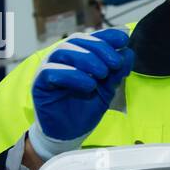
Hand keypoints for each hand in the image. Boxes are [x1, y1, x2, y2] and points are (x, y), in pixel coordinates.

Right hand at [29, 28, 134, 159]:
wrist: (70, 133)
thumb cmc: (85, 108)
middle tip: (116, 63)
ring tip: (103, 74)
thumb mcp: (107, 89)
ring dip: (87, 59)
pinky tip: (89, 85)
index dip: (107, 35)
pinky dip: (73, 76)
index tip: (124, 39)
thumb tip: (129, 52)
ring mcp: (49, 68)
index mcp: (78, 55)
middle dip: (100, 48)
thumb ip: (117, 72)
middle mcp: (62, 58)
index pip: (91, 38)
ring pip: (63, 51)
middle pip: (77, 40)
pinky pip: (52, 71)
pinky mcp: (40, 83)